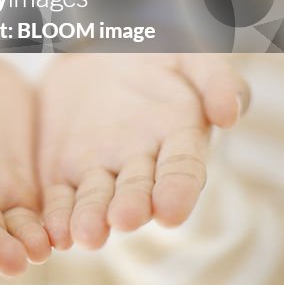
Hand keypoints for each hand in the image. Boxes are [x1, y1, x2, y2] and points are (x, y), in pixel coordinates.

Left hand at [37, 53, 250, 249]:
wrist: (100, 48)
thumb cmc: (157, 55)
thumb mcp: (189, 55)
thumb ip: (216, 79)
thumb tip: (229, 114)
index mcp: (178, 139)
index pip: (182, 170)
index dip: (177, 191)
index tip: (170, 211)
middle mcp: (141, 164)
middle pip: (137, 191)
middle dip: (132, 208)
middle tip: (124, 220)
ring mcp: (100, 169)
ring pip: (96, 200)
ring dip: (92, 220)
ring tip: (85, 235)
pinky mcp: (62, 170)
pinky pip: (60, 197)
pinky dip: (57, 216)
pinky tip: (53, 233)